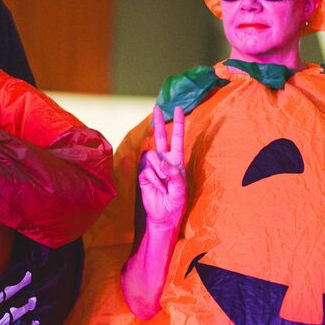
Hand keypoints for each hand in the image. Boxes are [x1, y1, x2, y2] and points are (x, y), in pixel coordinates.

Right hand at [139, 105, 185, 231]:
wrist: (163, 216)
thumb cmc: (176, 203)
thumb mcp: (181, 190)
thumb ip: (175, 174)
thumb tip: (163, 162)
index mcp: (177, 161)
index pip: (177, 138)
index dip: (178, 124)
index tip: (178, 108)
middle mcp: (164, 160)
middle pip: (160, 137)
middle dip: (160, 122)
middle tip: (158, 108)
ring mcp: (152, 167)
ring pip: (152, 156)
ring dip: (159, 172)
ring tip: (164, 185)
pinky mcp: (143, 174)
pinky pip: (146, 171)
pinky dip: (153, 180)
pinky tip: (156, 188)